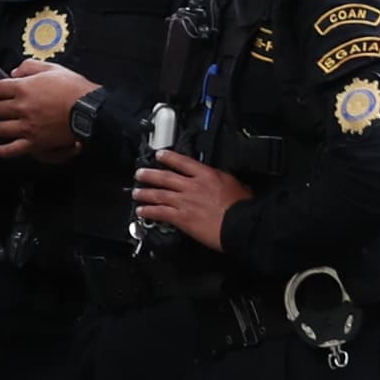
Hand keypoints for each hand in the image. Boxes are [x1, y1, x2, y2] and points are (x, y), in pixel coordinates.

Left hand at [0, 60, 93, 161]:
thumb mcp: (52, 68)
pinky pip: (15, 149)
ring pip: (0, 128)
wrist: (90, 110)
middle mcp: (21, 108)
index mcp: (23, 89)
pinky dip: (4, 151)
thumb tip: (14, 73)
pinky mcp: (36, 142)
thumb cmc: (74, 88)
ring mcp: (27, 126)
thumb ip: (29, 67)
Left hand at [128, 152, 248, 250]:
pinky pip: (160, 213)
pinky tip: (141, 211)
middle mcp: (192, 186)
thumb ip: (223, 181)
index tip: (159, 154)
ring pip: (159, 194)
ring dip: (145, 193)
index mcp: (208, 175)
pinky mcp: (181, 217)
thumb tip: (223, 182)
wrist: (242, 225)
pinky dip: (148, 211)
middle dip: (150, 174)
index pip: (184, 162)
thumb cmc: (243, 207)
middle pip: (166, 177)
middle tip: (139, 173)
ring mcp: (184, 201)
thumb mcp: (237, 185)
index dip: (169, 157)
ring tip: (135, 192)